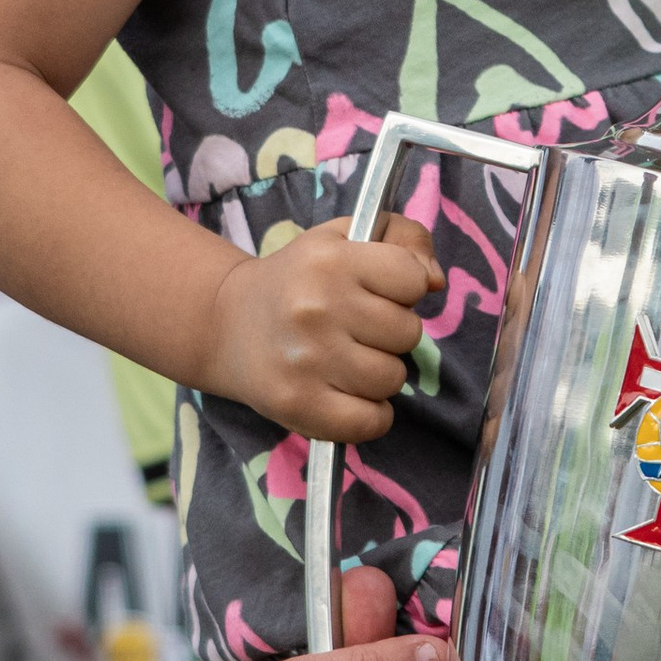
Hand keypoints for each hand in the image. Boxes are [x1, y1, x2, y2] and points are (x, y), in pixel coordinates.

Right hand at [200, 209, 444, 440]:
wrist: (225, 322)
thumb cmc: (300, 279)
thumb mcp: (346, 237)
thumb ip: (404, 239)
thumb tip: (435, 281)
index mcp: (331, 260)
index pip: (413, 280)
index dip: (404, 288)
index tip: (377, 292)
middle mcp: (316, 308)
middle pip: (408, 333)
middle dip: (392, 332)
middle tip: (357, 329)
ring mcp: (305, 360)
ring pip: (392, 378)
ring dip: (380, 373)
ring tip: (348, 359)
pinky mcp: (297, 405)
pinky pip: (371, 422)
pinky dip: (370, 415)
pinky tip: (349, 395)